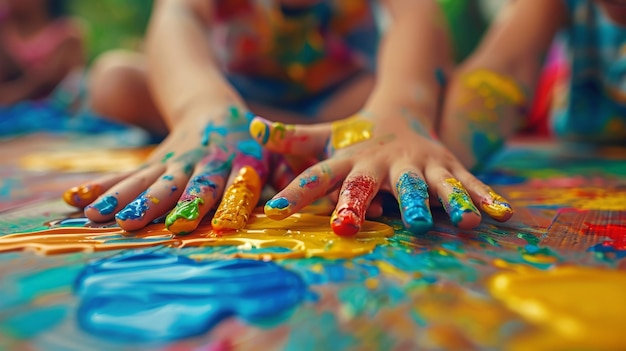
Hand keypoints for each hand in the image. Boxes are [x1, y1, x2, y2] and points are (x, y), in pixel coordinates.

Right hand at [64, 105, 269, 233]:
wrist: (212, 108)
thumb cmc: (249, 143)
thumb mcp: (271, 153)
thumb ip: (282, 174)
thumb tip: (292, 200)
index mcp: (236, 163)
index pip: (227, 185)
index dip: (217, 202)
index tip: (199, 221)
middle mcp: (202, 163)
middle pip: (179, 184)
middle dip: (158, 203)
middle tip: (136, 222)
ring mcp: (173, 161)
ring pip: (146, 179)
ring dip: (123, 198)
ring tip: (98, 216)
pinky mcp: (154, 161)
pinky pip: (128, 174)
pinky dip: (103, 187)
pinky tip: (78, 200)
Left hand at [249, 108, 513, 235]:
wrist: (402, 110)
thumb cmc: (358, 137)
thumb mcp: (327, 136)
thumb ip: (294, 138)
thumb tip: (254, 128)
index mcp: (352, 158)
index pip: (319, 174)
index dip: (296, 191)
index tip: (274, 210)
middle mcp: (384, 162)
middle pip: (371, 183)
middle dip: (360, 203)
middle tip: (349, 224)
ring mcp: (419, 163)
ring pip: (429, 185)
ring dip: (442, 202)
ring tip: (458, 221)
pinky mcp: (448, 166)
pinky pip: (468, 184)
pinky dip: (484, 198)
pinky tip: (502, 215)